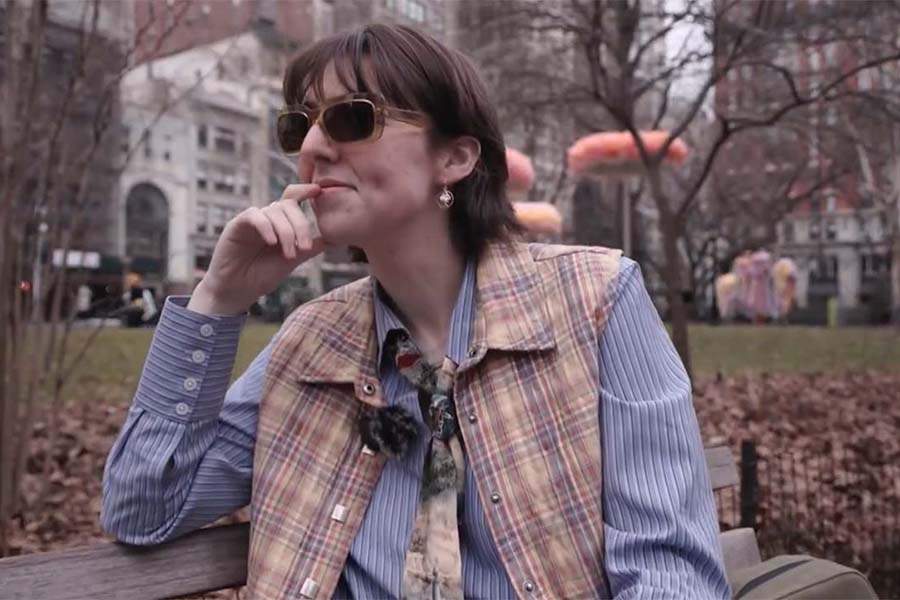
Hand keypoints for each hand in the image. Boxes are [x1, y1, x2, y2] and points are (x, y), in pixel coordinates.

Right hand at [188, 184, 324, 314]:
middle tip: (304, 248)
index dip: (305, 190)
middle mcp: (267, 217)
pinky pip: (254, 216)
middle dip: (301, 225)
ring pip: (274, 211)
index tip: (319, 190)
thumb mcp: (292, 260)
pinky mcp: (236, 225)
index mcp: (281, 222)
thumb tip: (335, 237)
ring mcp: (252, 220)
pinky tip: (273, 242)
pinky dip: (267, 227)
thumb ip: (310, 247)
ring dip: (286, 232)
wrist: (237, 291)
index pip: (293, 198)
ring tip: (289, 254)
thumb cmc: (262, 275)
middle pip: (288, 205)